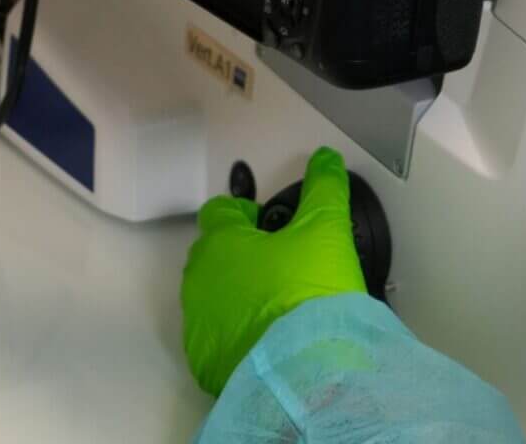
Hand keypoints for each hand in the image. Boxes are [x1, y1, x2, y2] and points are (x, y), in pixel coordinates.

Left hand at [181, 147, 367, 395]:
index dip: (244, 210)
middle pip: (213, 252)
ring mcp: (199, 322)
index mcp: (221, 243)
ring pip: (213, 293)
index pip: (220, 211)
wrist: (304, 366)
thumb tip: (325, 159)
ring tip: (277, 298)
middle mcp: (199, 280)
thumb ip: (325, 187)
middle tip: (278, 258)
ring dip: (236, 290)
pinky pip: (217, 333)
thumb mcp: (327, 228)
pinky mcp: (205, 358)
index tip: (266, 220)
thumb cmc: (308, 291)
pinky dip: (236, 328)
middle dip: (239, 250)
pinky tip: (267, 332)